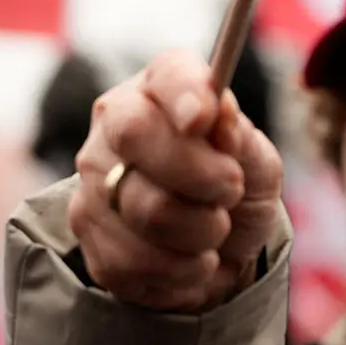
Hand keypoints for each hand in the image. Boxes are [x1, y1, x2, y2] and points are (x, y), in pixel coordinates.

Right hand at [69, 49, 283, 312]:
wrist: (218, 256)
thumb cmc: (237, 197)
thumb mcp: (257, 166)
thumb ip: (241, 139)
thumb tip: (221, 109)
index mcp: (163, 93)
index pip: (167, 75)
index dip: (185, 92)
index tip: (205, 117)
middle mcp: (115, 127)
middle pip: (138, 134)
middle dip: (201, 175)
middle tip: (230, 191)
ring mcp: (92, 180)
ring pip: (146, 208)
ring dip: (201, 232)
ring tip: (213, 230)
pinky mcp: (88, 234)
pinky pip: (134, 258)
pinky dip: (180, 270)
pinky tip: (190, 260)